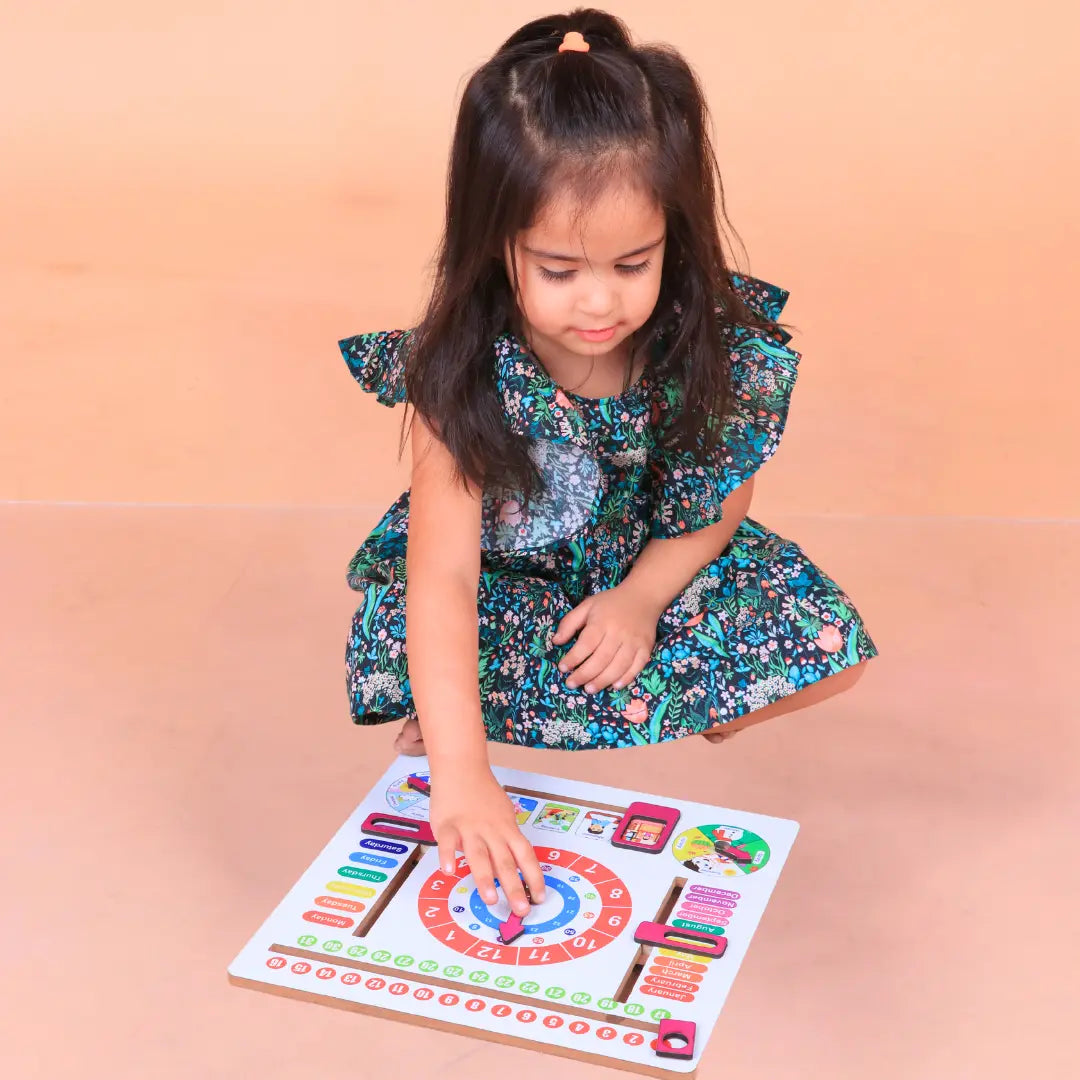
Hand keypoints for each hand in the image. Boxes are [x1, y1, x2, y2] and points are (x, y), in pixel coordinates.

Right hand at [429, 765, 545, 916]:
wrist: (462, 767)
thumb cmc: (483, 793)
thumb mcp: (502, 813)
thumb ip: (504, 838)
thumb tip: (510, 865)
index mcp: (507, 828)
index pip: (525, 855)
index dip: (534, 876)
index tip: (540, 897)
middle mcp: (491, 830)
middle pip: (505, 861)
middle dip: (514, 887)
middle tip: (521, 910)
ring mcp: (469, 828)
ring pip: (479, 855)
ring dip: (485, 878)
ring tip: (490, 899)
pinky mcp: (447, 825)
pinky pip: (448, 842)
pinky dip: (448, 855)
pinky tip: (449, 870)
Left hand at [551, 583, 660, 693]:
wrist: (643, 596)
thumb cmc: (610, 603)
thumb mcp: (587, 606)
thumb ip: (570, 623)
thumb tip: (556, 641)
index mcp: (602, 622)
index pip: (586, 644)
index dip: (573, 658)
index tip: (563, 668)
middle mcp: (618, 633)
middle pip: (601, 659)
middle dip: (585, 674)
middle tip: (572, 684)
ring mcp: (634, 642)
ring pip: (618, 666)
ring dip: (603, 680)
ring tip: (589, 689)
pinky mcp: (646, 648)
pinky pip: (637, 667)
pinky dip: (626, 678)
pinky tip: (614, 686)